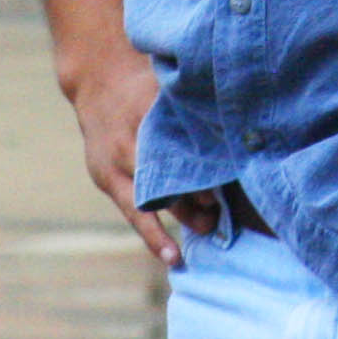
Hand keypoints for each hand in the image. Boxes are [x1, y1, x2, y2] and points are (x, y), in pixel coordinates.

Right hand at [61, 54, 207, 266]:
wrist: (97, 82)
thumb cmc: (145, 84)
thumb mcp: (167, 86)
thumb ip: (194, 110)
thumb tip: (240, 132)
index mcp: (145, 116)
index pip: (174, 152)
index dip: (196, 174)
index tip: (217, 191)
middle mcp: (128, 144)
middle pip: (163, 179)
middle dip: (191, 198)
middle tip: (218, 213)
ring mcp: (114, 165)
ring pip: (149, 201)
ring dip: (179, 217)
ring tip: (206, 231)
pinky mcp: (107, 180)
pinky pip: (132, 213)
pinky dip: (152, 234)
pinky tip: (171, 256)